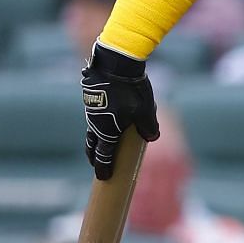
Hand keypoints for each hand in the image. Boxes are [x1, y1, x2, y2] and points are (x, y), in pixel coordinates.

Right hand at [81, 42, 159, 180]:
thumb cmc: (132, 90)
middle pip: (92, 145)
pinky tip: (102, 121)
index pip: (104, 155)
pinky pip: (93, 116)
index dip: (104, 168)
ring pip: (91, 130)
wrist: (115, 64)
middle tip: (96, 165)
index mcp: (107, 131)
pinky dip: (96, 124)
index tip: (103, 178)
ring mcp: (91, 111)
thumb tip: (152, 138)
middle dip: (94, 157)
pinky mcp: (92, 98)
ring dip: (94, 140)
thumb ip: (149, 127)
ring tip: (98, 146)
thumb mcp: (146, 111)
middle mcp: (95, 123)